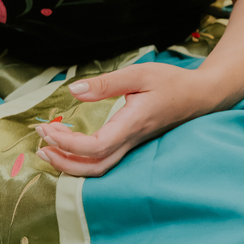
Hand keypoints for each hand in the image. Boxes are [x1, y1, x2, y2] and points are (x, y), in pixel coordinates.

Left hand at [36, 63, 216, 176]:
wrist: (202, 96)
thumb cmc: (173, 82)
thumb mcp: (140, 74)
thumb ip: (106, 84)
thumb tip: (73, 90)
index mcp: (133, 124)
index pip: (96, 147)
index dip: (68, 144)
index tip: (49, 128)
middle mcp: (133, 140)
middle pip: (95, 168)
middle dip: (63, 161)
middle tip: (42, 142)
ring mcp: (134, 144)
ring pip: (100, 169)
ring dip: (71, 164)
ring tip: (50, 148)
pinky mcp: (134, 143)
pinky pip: (106, 160)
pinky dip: (82, 159)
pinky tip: (71, 147)